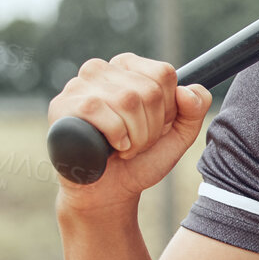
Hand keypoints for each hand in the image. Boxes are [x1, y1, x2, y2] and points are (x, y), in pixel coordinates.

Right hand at [49, 53, 213, 211]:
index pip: (164, 74)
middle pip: (149, 90)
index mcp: (129, 67)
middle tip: (136, 142)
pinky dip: (115, 138)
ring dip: (134, 137)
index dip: (167, 110)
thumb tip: (189, 91)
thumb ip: (194, 110)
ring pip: (127, 100)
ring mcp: (79, 85)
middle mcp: (102, 69)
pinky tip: (109, 148)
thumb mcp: (177, 135)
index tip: (153, 126)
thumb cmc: (141, 159)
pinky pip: (101, 112)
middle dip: (151, 128)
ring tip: (123, 146)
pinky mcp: (62, 105)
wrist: (111, 192)